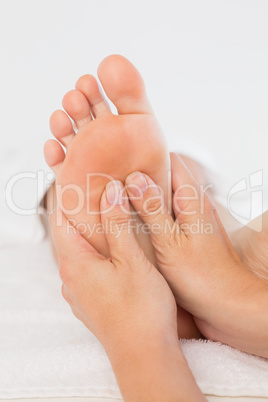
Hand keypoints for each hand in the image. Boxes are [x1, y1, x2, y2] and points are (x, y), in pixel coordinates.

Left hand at [50, 179, 204, 400]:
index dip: (72, 199)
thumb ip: (118, 223)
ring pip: (82, 255)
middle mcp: (71, 279)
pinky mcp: (93, 304)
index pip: (63, 220)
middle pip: (72, 237)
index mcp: (75, 263)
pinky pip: (90, 272)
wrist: (145, 355)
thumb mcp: (131, 259)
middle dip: (86, 216)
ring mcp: (80, 294)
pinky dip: (100, 256)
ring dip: (95, 237)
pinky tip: (118, 254)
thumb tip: (110, 191)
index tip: (85, 182)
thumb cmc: (141, 309)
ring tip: (114, 221)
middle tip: (104, 196)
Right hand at [124, 153, 267, 356]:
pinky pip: (166, 220)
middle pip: (164, 181)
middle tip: (111, 189)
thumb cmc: (203, 279)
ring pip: (163, 201)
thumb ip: (152, 210)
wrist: (230, 307)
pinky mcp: (188, 238)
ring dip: (142, 203)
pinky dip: (149, 220)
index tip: (120, 165)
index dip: (145, 160)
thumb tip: (135, 178)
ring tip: (115, 208)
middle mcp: (194, 206)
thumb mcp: (170, 243)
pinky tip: (132, 230)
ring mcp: (191, 222)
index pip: (170, 162)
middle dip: (139, 182)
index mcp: (192, 200)